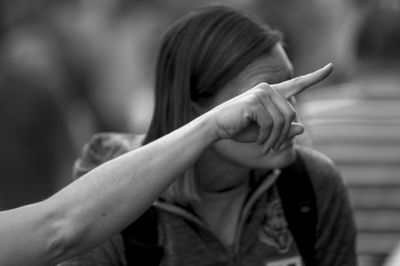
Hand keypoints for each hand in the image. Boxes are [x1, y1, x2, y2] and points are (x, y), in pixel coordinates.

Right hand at [209, 63, 332, 152]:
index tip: (331, 67)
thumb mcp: (266, 132)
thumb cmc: (239, 129)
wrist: (216, 127)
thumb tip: (302, 127)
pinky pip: (271, 124)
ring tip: (266, 148)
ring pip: (283, 120)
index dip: (315, 76)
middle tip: (274, 148)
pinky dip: (267, 138)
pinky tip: (260, 144)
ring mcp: (261, 93)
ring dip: (276, 139)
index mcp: (272, 92)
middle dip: (284, 135)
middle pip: (291, 114)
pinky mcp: (254, 102)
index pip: (297, 84)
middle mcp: (268, 89)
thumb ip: (284, 129)